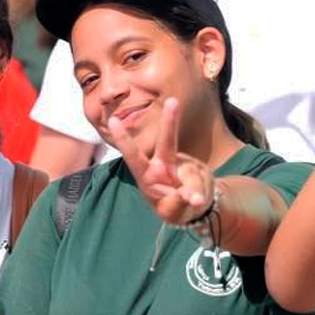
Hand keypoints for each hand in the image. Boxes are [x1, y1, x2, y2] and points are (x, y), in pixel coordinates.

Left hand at [105, 98, 216, 226]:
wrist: (197, 207)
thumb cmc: (175, 208)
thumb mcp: (172, 212)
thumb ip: (177, 203)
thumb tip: (192, 197)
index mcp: (147, 175)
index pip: (133, 156)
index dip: (123, 140)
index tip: (112, 121)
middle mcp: (163, 165)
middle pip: (167, 142)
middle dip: (170, 121)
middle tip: (173, 102)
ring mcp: (183, 165)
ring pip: (191, 173)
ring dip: (194, 189)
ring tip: (193, 203)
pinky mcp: (198, 169)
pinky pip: (202, 182)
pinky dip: (200, 194)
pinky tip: (198, 201)